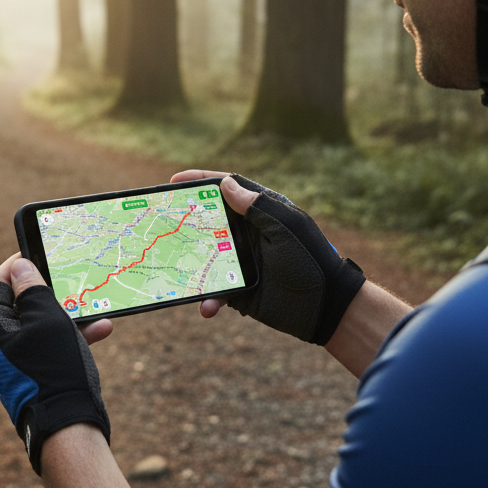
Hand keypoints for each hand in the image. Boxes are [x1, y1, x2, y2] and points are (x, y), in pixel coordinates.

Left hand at [0, 254, 110, 473]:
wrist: (69, 429)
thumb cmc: (55, 370)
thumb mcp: (47, 320)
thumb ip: (33, 288)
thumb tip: (19, 267)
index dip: (16, 265)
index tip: (38, 252)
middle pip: (19, 303)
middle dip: (49, 290)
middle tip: (69, 277)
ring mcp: (13, 361)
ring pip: (39, 324)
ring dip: (67, 313)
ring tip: (93, 305)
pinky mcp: (32, 373)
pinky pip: (48, 344)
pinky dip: (70, 335)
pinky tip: (101, 329)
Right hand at [171, 170, 365, 344]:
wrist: (327, 308)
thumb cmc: (309, 260)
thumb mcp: (285, 229)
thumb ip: (257, 206)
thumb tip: (225, 183)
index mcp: (260, 213)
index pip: (226, 189)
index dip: (200, 181)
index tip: (174, 179)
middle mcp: (246, 233)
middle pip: (207, 221)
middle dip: (182, 221)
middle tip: (159, 221)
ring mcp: (240, 261)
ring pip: (203, 257)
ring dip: (188, 264)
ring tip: (171, 266)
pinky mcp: (238, 289)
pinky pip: (212, 291)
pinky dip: (206, 299)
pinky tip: (206, 306)